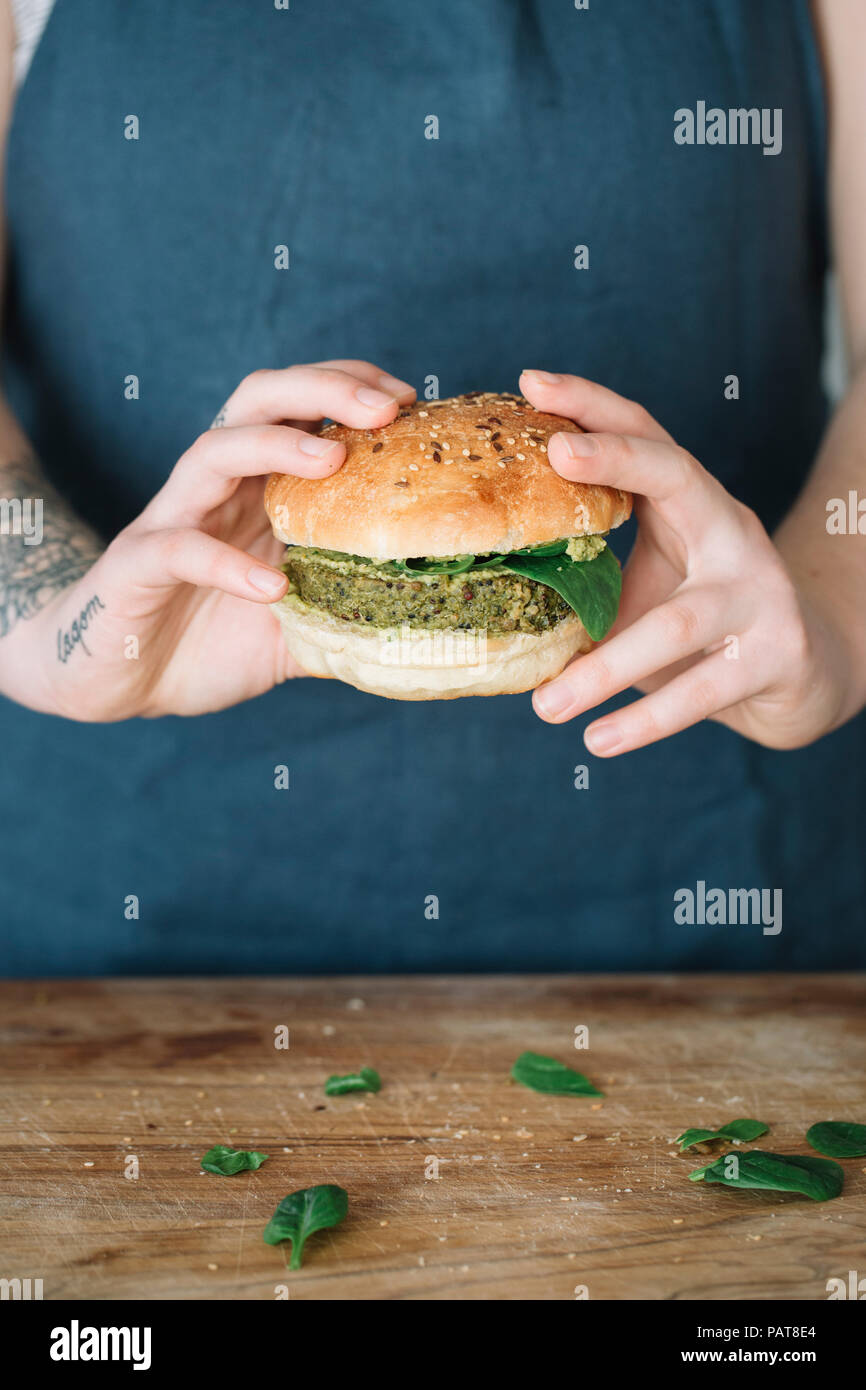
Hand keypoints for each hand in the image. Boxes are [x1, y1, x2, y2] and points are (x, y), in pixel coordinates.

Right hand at [21, 361, 413, 718]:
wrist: (118, 681)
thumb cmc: (210, 642)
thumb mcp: (300, 630)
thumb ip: (353, 617)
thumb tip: (429, 631)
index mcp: (256, 489)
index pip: (300, 409)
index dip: (351, 389)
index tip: (412, 401)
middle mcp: (216, 489)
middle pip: (260, 403)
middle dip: (323, 390)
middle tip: (386, 407)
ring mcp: (174, 521)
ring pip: (214, 451)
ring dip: (276, 446)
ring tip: (333, 459)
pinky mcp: (138, 566)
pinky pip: (180, 549)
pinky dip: (227, 565)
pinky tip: (272, 590)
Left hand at [519, 369, 851, 753]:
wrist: (804, 673)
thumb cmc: (702, 627)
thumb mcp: (644, 591)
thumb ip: (585, 584)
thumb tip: (474, 602)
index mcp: (691, 507)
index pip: (645, 436)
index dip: (591, 406)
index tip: (530, 381)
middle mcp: (731, 532)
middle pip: (678, 475)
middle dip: (617, 458)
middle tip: (554, 456)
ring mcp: (759, 592)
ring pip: (677, 620)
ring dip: (606, 666)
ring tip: (545, 706)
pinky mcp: (776, 654)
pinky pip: (702, 689)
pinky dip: (646, 720)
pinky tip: (598, 742)